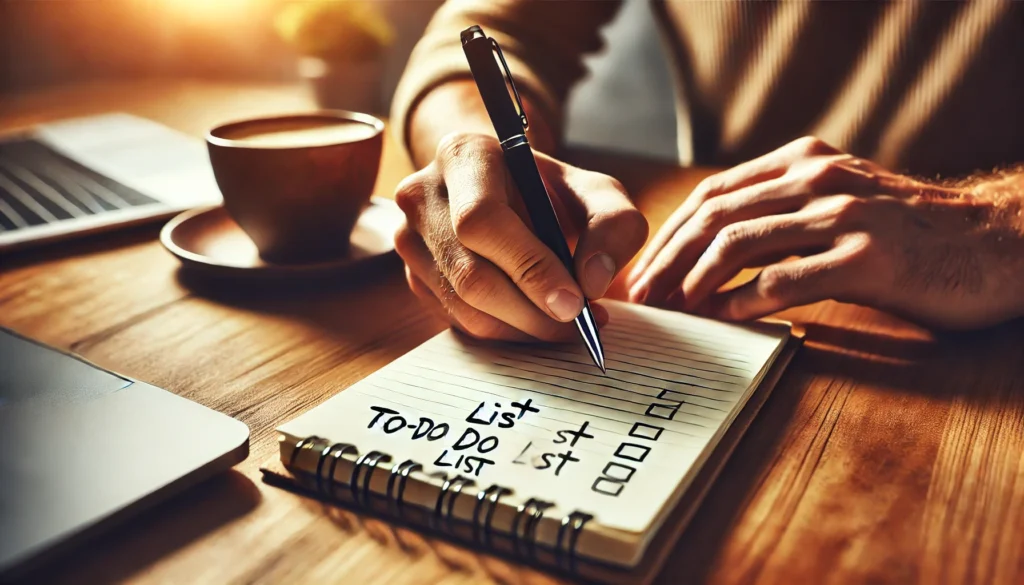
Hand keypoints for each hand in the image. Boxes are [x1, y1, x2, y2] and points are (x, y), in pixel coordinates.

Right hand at [394, 132, 647, 340]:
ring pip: (463, 305)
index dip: (528, 267)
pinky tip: (537, 321)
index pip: (481, 220)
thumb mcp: (597, 193)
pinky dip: (505, 332)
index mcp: (462, 155)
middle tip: (579, 324)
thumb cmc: (553, 192)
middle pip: (469, 273)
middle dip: (531, 311)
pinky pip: (458, 321)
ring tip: (567, 325)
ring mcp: (410, 238)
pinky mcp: (414, 277)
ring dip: (522, 328)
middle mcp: (422, 195)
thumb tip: (592, 281)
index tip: (574, 302)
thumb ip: (613, 225)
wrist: (511, 194)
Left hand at [627, 136, 1023, 328]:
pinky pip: (785, 280)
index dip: (668, 234)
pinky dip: (743, 302)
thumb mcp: (838, 201)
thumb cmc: (908, 232)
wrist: (996, 242)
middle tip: (642, 297)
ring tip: (672, 310)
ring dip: (693, 281)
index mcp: (803, 161)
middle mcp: (817, 178)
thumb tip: (709, 252)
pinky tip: (721, 319)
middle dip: (666, 260)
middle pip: (714, 217)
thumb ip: (782, 212)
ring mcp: (843, 216)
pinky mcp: (868, 258)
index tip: (642, 270)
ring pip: (740, 244)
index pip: (712, 194)